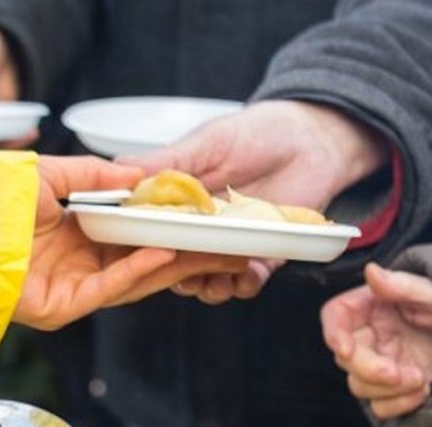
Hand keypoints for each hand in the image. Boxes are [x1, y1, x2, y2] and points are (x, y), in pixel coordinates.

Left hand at [15, 156, 249, 329]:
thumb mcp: (51, 175)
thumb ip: (96, 175)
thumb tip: (141, 174)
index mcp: (73, 241)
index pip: (133, 240)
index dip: (168, 230)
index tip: (202, 221)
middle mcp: (75, 270)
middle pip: (142, 264)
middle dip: (185, 254)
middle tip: (225, 243)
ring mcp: (69, 292)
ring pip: (133, 279)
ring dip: (173, 263)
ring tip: (208, 247)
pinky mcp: (60, 308)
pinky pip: (108, 287)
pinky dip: (138, 269)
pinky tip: (165, 252)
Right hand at [119, 100, 388, 302]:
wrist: (312, 138)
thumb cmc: (256, 133)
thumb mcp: (205, 144)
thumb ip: (165, 163)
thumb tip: (120, 171)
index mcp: (180, 204)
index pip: (151, 235)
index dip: (142, 249)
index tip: (139, 254)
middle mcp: (203, 229)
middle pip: (177, 266)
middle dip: (175, 276)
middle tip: (180, 273)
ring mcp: (233, 244)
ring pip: (210, 282)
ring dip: (207, 287)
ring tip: (212, 280)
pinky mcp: (265, 255)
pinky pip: (249, 282)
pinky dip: (243, 285)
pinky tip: (244, 275)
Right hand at [321, 263, 431, 418]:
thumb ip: (401, 285)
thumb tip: (372, 272)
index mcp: (372, 308)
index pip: (336, 316)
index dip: (333, 332)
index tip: (346, 349)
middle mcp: (371, 337)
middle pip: (346, 359)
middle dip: (370, 370)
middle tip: (399, 373)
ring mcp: (381, 365)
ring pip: (360, 386)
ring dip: (389, 389)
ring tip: (420, 379)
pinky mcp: (394, 391)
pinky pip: (381, 407)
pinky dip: (400, 404)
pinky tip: (423, 392)